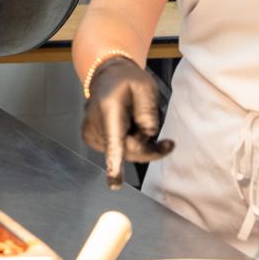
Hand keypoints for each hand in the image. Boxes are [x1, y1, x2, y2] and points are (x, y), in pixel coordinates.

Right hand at [80, 56, 173, 188]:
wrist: (107, 75)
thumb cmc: (127, 81)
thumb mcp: (146, 88)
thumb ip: (148, 113)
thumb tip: (146, 136)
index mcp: (108, 109)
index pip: (114, 141)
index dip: (115, 163)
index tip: (114, 184)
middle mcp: (94, 123)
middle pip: (127, 152)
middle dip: (147, 148)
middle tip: (167, 142)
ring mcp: (90, 133)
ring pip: (124, 155)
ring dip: (138, 145)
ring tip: (139, 124)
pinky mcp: (91, 139)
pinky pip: (118, 152)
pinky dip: (129, 145)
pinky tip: (129, 129)